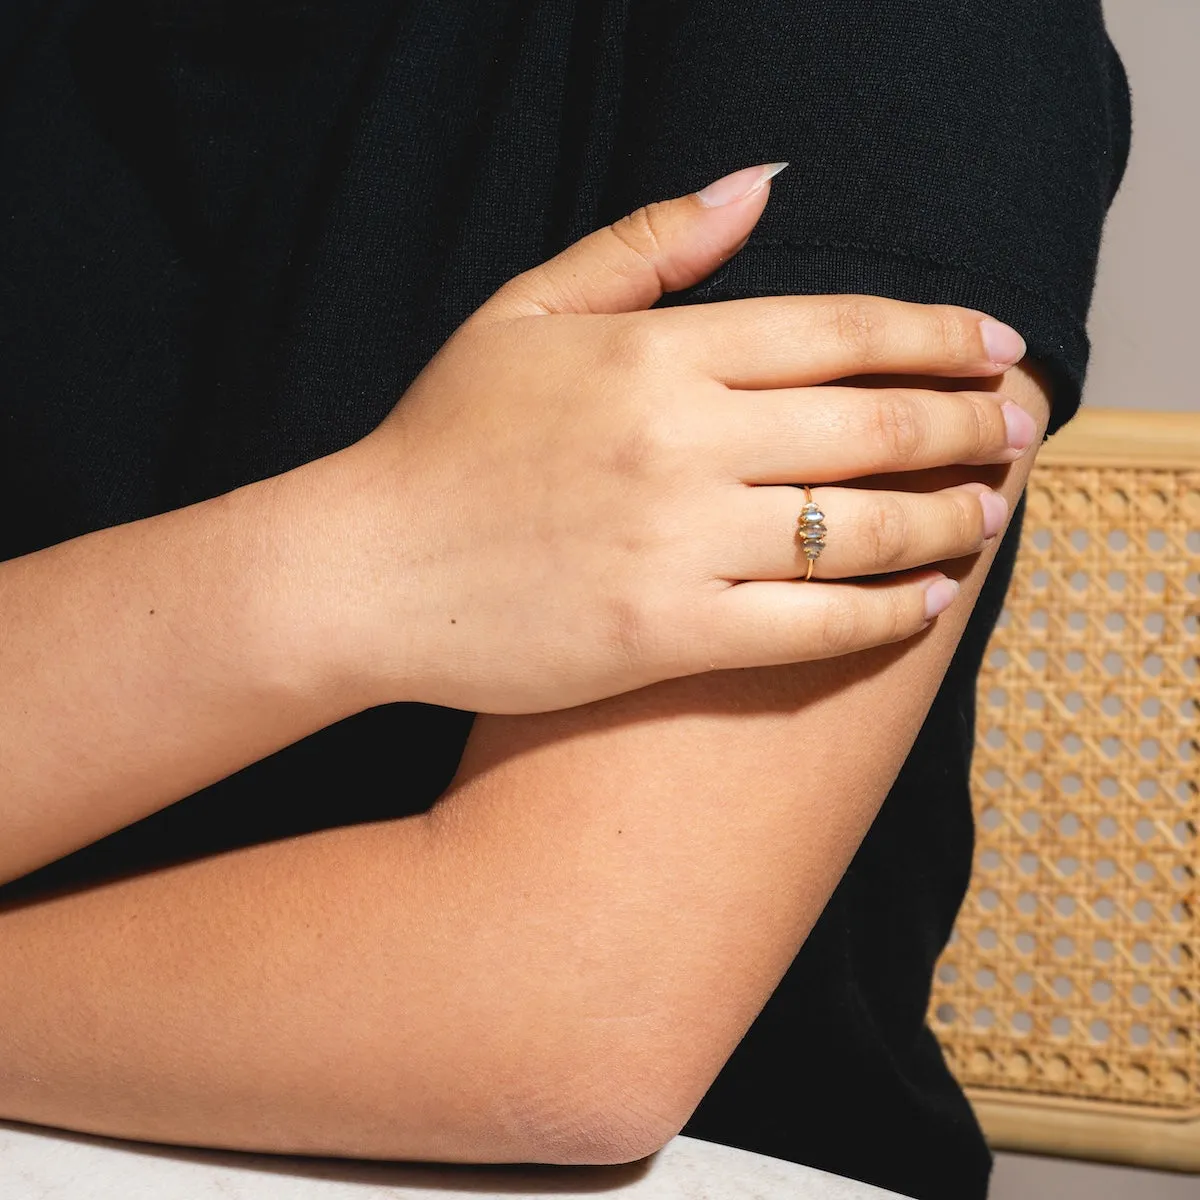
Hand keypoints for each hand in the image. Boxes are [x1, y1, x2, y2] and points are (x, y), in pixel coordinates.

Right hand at [340, 164, 1032, 713]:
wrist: (364, 571)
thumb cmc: (442, 442)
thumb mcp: (528, 311)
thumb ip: (647, 242)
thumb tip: (760, 182)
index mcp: (654, 353)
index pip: (840, 331)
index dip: (937, 335)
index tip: (995, 347)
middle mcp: (680, 442)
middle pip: (875, 426)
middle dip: (970, 425)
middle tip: (1018, 430)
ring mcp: (677, 545)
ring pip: (864, 530)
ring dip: (951, 520)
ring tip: (989, 513)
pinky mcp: (666, 636)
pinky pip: (815, 626)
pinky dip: (889, 614)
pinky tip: (927, 602)